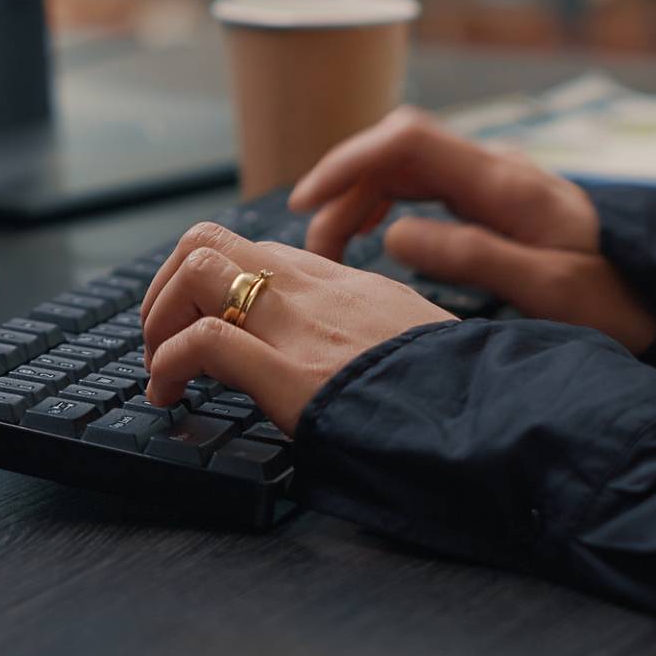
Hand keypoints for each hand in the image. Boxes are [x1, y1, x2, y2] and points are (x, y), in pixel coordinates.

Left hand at [138, 223, 450, 431]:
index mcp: (345, 283)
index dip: (211, 282)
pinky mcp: (292, 375)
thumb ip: (369, 328)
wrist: (497, 416)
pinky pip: (203, 342)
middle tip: (161, 338)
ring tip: (160, 370)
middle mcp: (316, 291)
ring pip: (197, 269)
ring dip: (158, 319)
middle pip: (207, 239)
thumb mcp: (413, 337)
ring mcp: (302, 327)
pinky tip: (169, 395)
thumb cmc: (462, 389)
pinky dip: (169, 364)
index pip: (255, 250)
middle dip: (165, 286)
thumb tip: (343, 346)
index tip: (199, 321)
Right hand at [288, 107, 655, 354]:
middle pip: (396, 150)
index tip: (307, 203)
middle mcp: (496, 169)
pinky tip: (373, 237)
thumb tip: (392, 235)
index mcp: (505, 182)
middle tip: (318, 247)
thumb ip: (471, 256)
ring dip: (361, 199)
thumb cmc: (620, 300)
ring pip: (405, 167)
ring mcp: (496, 182)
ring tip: (335, 250)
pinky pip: (424, 186)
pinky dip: (386, 204)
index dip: (347, 162)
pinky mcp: (496, 201)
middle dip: (344, 188)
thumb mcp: (550, 290)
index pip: (406, 142)